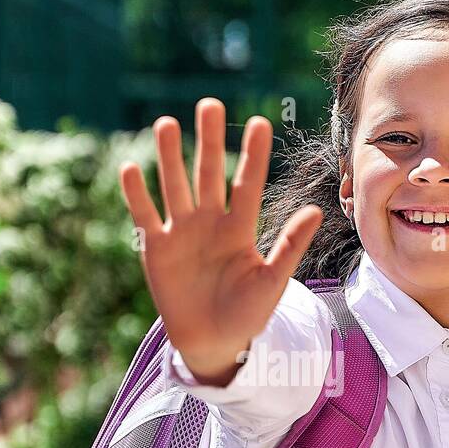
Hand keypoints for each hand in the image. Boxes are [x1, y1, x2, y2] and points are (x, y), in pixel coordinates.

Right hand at [119, 98, 322, 383]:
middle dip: (209, 141)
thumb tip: (316, 211)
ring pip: (175, 186)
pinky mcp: (157, 248)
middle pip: (209, 174)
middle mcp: (210, 221)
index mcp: (241, 227)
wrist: (213, 343)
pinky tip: (132, 169)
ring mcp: (182, 231)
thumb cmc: (247, 314)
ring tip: (167, 124)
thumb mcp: (273, 281)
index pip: (247, 184)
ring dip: (171, 157)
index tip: (260, 123)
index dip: (254, 155)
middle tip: (209, 104)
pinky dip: (138, 195)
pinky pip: (146, 216)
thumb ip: (290, 246)